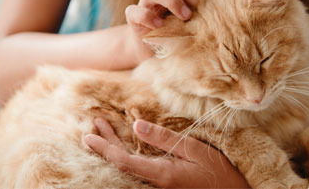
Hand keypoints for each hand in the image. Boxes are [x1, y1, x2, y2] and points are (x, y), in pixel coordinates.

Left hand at [85, 118, 249, 187]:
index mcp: (161, 173)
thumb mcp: (194, 150)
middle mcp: (156, 182)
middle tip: (94, 126)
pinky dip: (128, 154)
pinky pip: (139, 168)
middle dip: (106, 144)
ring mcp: (160, 185)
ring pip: (130, 166)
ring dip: (115, 148)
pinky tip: (126, 145)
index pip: (124, 161)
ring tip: (104, 132)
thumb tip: (137, 125)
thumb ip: (164, 139)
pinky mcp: (165, 182)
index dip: (105, 148)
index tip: (89, 136)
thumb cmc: (218, 171)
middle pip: (123, 163)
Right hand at [125, 0, 225, 64]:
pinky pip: (134, 11)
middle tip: (198, 14)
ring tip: (185, 17)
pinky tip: (160, 26)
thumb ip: (210, 0)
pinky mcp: (134, 20)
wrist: (158, 53)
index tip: (211, 6)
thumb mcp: (199, 18)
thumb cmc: (183, 33)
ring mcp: (145, 3)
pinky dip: (147, 17)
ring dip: (171, 0)